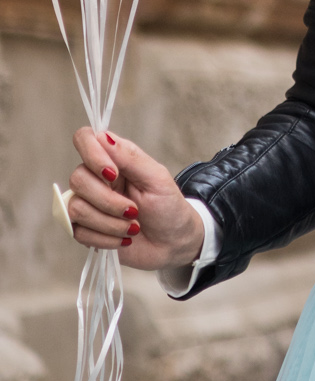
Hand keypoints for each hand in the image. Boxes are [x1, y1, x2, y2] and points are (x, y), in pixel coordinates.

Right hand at [68, 128, 204, 271]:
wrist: (172, 244)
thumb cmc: (168, 206)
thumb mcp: (157, 178)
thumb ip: (129, 157)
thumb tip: (102, 136)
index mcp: (115, 158)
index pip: (84, 139)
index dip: (92, 155)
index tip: (113, 174)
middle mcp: (97, 178)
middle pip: (77, 179)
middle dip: (108, 201)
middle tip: (134, 210)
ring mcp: (88, 203)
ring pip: (76, 208)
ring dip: (109, 223)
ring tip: (132, 227)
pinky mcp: (85, 228)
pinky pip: (77, 232)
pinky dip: (104, 238)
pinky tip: (124, 239)